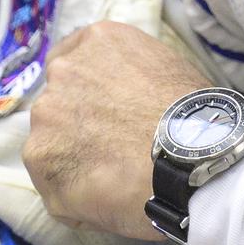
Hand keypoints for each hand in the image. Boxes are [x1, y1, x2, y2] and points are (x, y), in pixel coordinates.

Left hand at [23, 21, 211, 240]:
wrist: (196, 159)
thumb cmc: (200, 119)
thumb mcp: (172, 71)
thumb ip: (135, 77)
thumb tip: (130, 101)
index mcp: (98, 42)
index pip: (76, 63)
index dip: (93, 94)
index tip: (108, 115)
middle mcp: (63, 72)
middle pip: (60, 104)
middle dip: (82, 128)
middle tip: (119, 152)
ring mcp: (47, 118)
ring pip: (54, 147)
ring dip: (79, 163)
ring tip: (120, 182)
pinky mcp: (43, 164)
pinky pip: (56, 188)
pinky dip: (79, 199)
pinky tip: (114, 202)